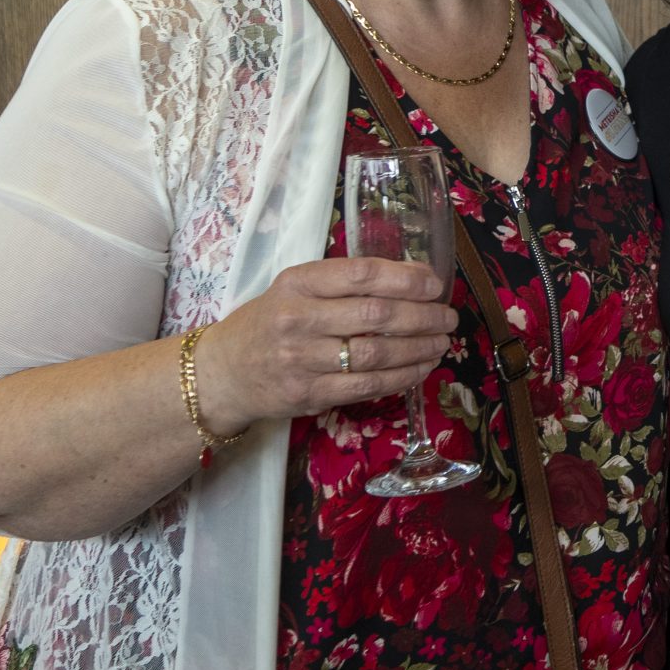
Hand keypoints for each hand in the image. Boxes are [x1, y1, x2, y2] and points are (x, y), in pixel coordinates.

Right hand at [191, 258, 455, 435]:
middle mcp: (297, 319)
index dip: (406, 278)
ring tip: (441, 342)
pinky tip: (421, 367)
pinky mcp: (308, 394)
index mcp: (297, 283)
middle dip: (423, 316)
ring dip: (419, 349)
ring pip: (376, 354)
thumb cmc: (269, 323)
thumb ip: (345, 282)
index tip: (435, 283)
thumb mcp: (296, 289)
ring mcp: (301, 360)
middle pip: (375, 316)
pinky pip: (367, 386)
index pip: (361, 275)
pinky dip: (402, 377)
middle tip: (448, 317)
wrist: (221, 373)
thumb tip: (415, 274)